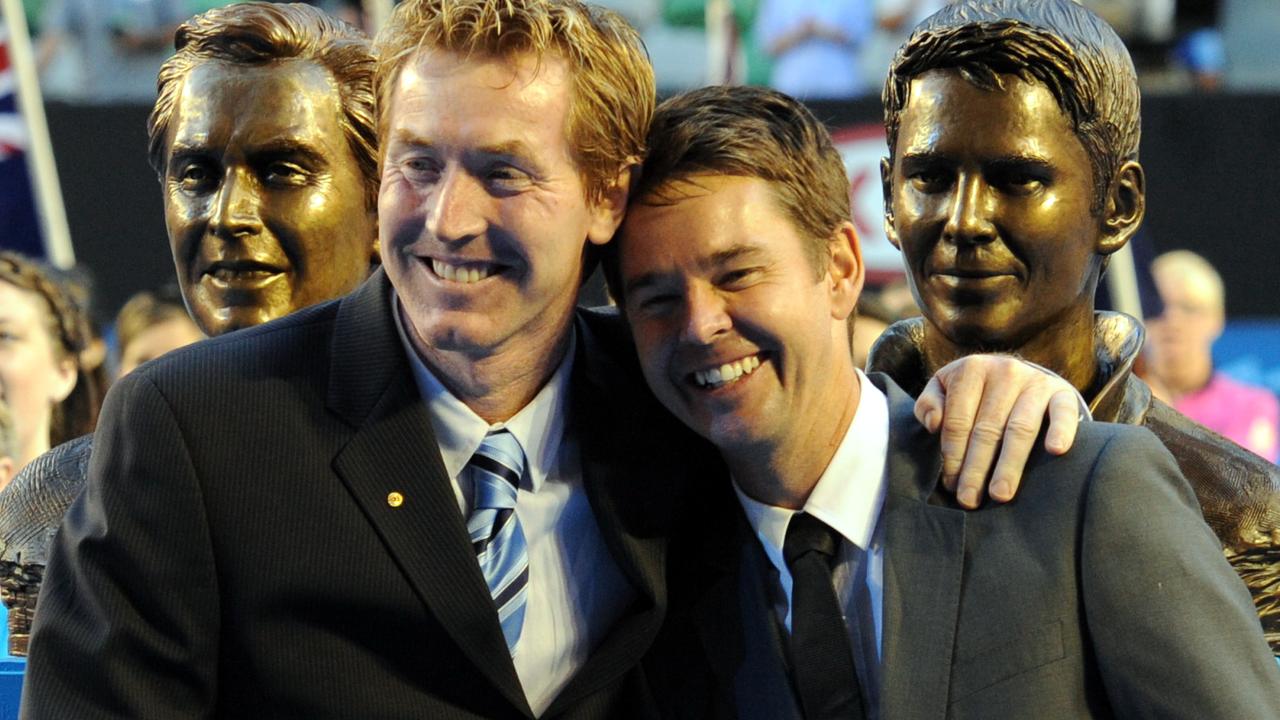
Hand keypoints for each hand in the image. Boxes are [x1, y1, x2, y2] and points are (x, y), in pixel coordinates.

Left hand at [915, 354, 1082, 508]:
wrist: (1018, 374)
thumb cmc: (974, 391)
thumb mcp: (944, 387)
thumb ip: (929, 403)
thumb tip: (932, 424)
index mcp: (971, 369)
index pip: (957, 420)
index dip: (952, 455)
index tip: (950, 484)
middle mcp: (1005, 372)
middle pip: (987, 429)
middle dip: (976, 468)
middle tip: (969, 498)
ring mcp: (1035, 382)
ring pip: (1020, 429)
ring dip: (1009, 464)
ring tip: (1000, 494)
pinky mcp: (1062, 393)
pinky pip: (1063, 412)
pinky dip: (1061, 430)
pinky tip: (1055, 451)